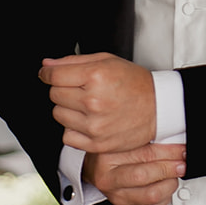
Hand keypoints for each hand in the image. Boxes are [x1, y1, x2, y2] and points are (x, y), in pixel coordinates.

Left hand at [39, 52, 156, 153]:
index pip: (53, 76)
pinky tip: (88, 121)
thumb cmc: (135, 83)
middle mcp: (93, 101)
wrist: (159, 107)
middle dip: (63, 89)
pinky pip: (67, 136)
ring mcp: (94, 125)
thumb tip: (46, 65)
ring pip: (58, 115)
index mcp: (96, 76)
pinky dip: (73, 129)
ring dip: (68, 109)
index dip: (48, 73)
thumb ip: (73, 61)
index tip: (48, 74)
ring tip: (87, 105)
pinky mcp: (96, 144)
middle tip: (80, 89)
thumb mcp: (107, 61)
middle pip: (54, 95)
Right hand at [84, 142, 186, 204]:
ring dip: (169, 184)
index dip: (168, 152)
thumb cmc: (111, 151)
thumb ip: (145, 138)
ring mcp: (116, 196)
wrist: (94, 168)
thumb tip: (174, 137)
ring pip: (151, 195)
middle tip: (182, 163)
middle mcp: (109, 179)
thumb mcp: (123, 138)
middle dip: (170, 168)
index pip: (143, 154)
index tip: (182, 149)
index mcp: (107, 157)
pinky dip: (164, 197)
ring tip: (175, 174)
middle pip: (145, 176)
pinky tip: (166, 186)